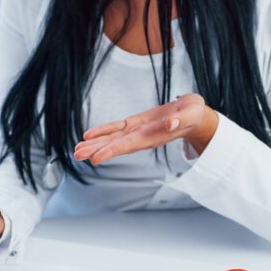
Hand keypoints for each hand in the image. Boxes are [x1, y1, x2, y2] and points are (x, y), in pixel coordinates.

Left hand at [74, 93, 218, 164]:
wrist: (194, 117)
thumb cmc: (194, 114)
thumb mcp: (192, 112)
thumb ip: (182, 119)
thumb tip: (171, 123)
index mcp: (153, 135)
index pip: (129, 144)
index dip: (112, 150)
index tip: (96, 158)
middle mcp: (142, 137)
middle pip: (116, 145)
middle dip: (96, 150)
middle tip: (77, 155)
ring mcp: (137, 131)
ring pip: (112, 139)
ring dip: (94, 144)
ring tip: (76, 151)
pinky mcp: (135, 124)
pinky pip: (115, 128)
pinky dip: (101, 132)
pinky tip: (87, 136)